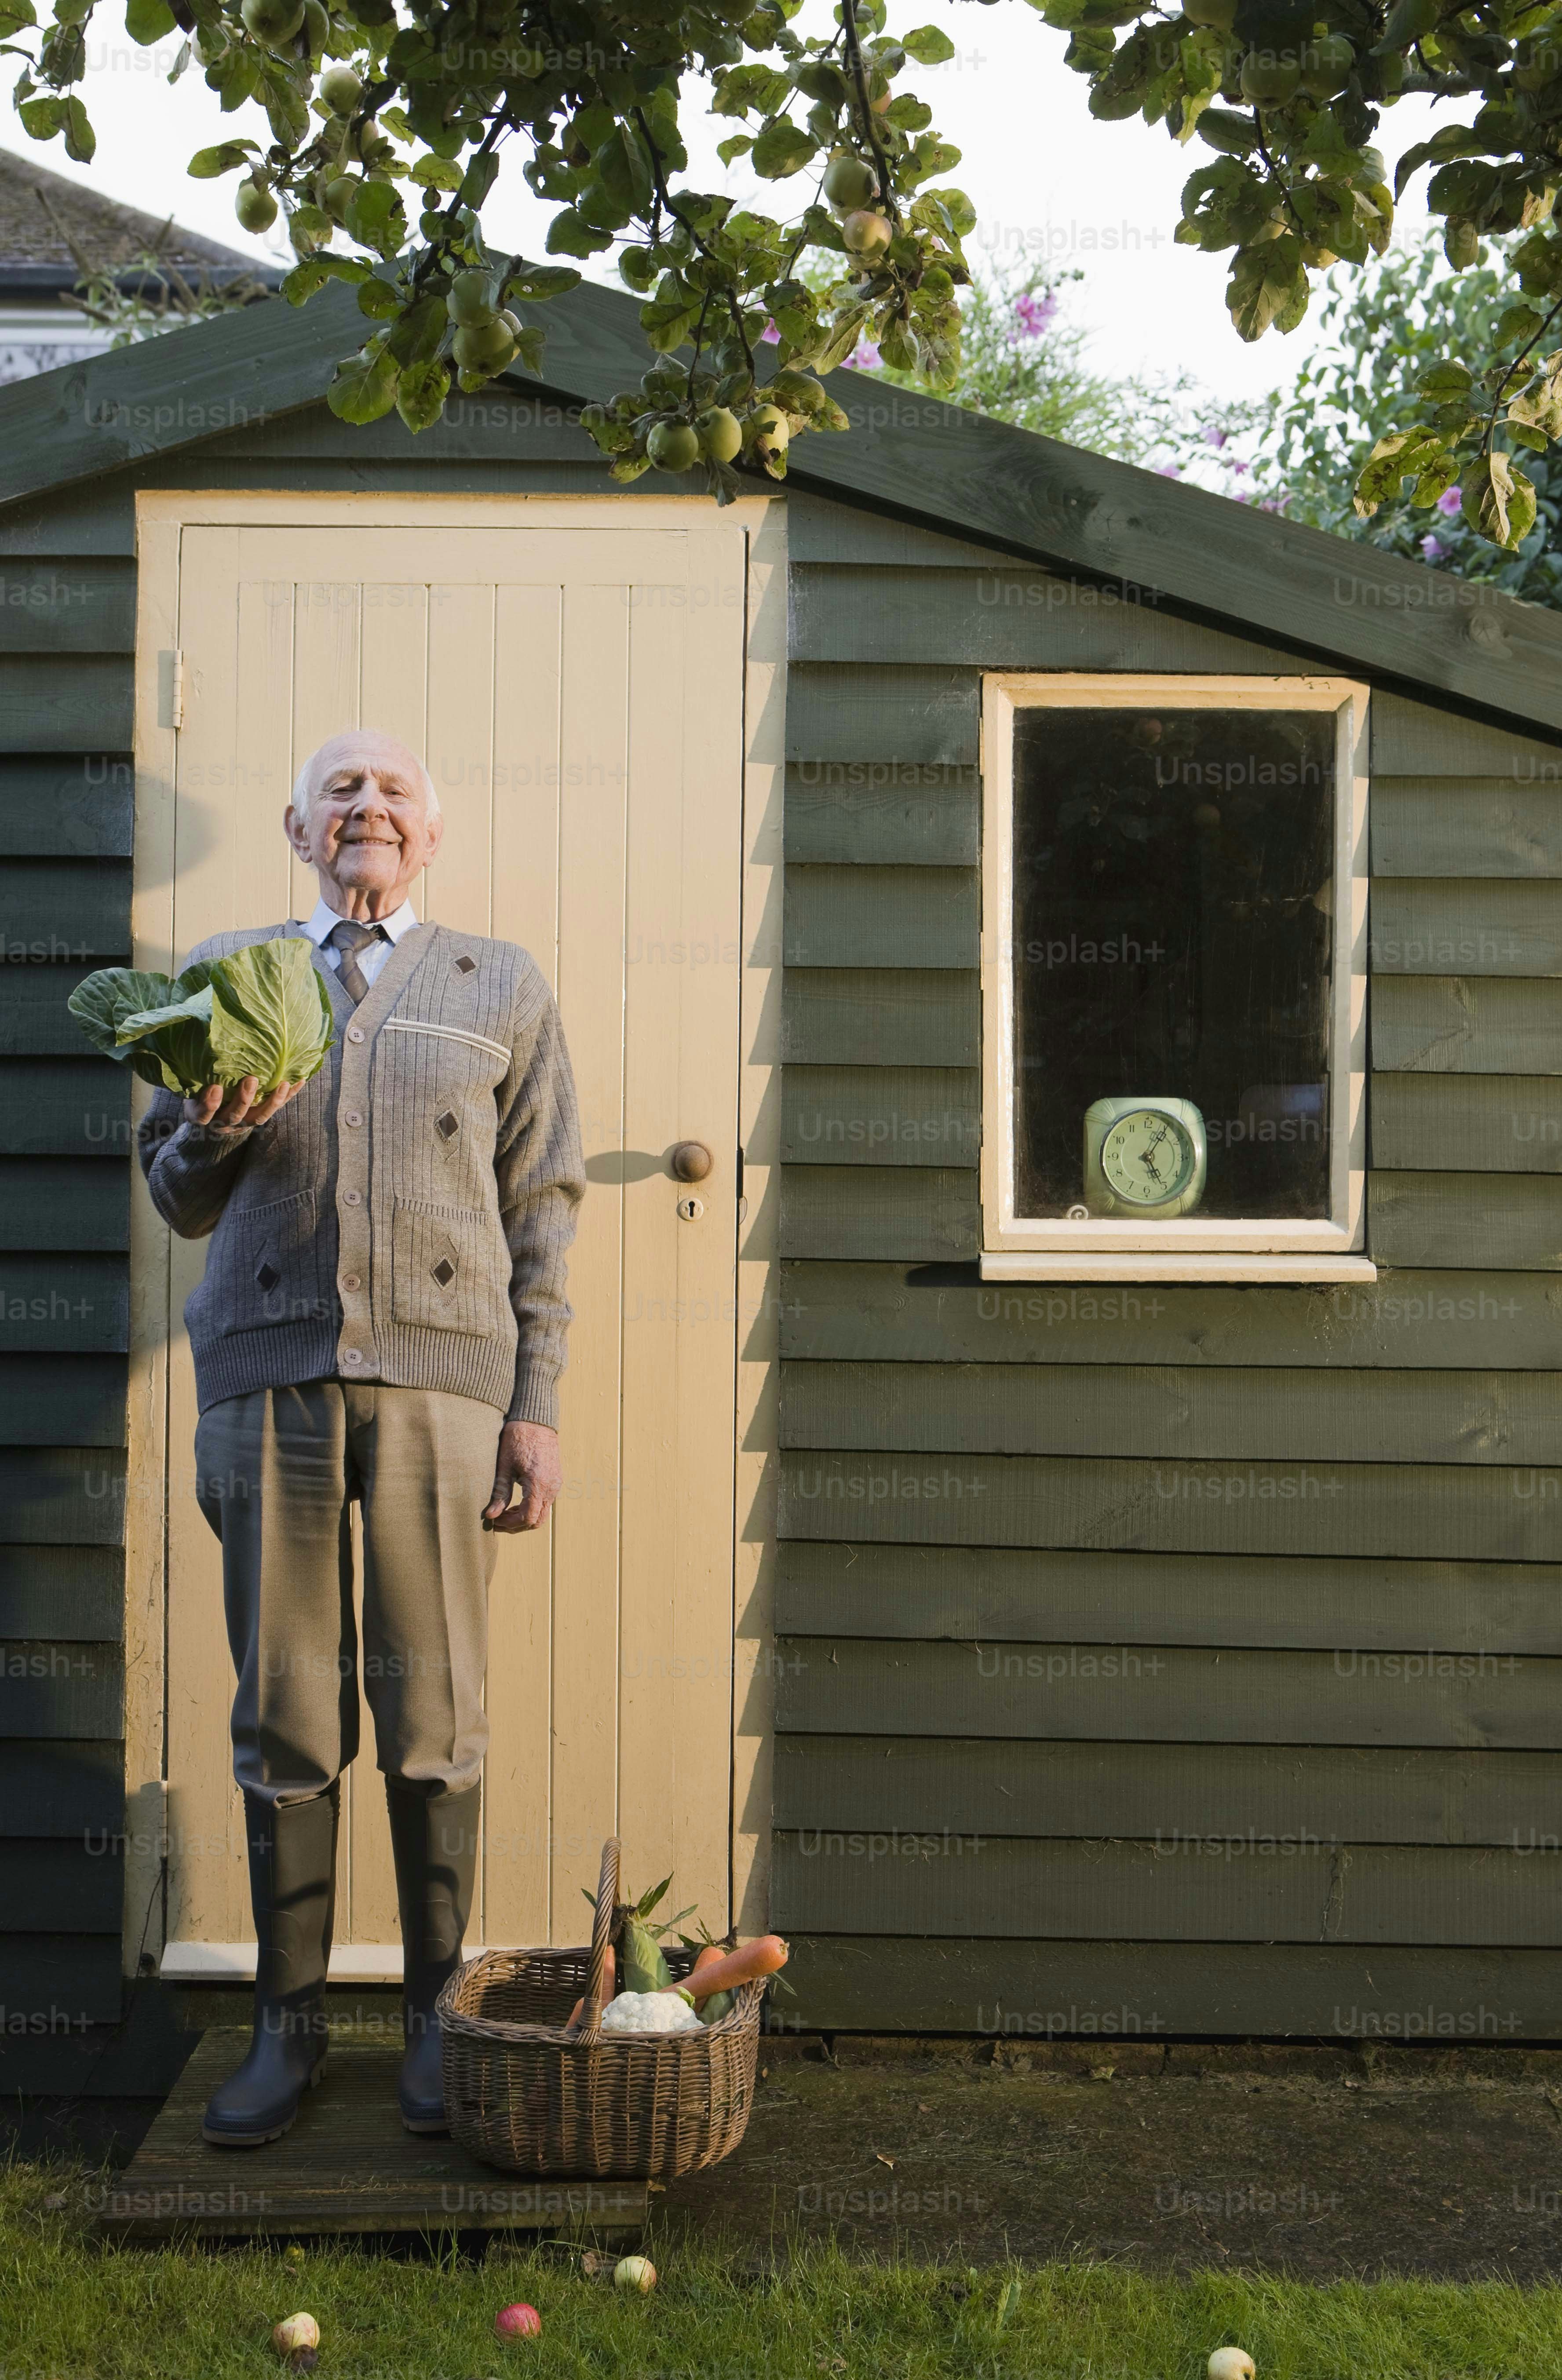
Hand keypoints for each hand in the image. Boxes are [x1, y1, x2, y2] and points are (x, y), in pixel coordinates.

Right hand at [182, 1077, 302, 1130]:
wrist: (211, 1119)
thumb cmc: (197, 1093)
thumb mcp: (188, 1089)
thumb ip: (191, 1076)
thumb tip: (191, 1043)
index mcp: (202, 1116)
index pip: (204, 1114)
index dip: (210, 1104)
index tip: (214, 1088)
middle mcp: (224, 1122)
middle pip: (235, 1115)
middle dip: (243, 1099)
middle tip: (251, 1080)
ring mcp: (244, 1122)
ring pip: (259, 1117)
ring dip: (271, 1101)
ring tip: (281, 1084)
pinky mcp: (259, 1116)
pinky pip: (274, 1108)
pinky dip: (287, 1096)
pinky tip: (300, 1080)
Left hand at [483, 1421, 561, 1533]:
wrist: (535, 1419)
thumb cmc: (518, 1438)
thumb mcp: (505, 1466)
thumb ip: (500, 1493)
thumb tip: (490, 1516)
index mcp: (539, 1484)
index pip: (527, 1518)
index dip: (510, 1524)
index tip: (494, 1521)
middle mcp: (552, 1487)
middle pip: (537, 1520)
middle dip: (517, 1525)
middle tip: (498, 1521)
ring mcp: (556, 1484)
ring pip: (542, 1513)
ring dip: (524, 1517)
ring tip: (504, 1512)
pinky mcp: (555, 1479)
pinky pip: (545, 1502)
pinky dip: (531, 1508)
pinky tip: (516, 1502)